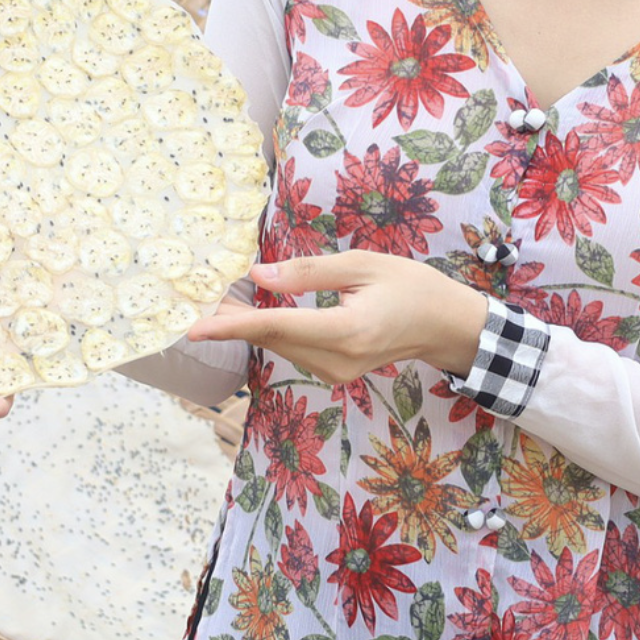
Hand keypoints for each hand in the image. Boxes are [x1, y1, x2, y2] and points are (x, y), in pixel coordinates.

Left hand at [190, 252, 487, 384]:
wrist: (445, 325)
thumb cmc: (411, 286)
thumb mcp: (362, 265)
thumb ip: (308, 272)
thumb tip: (258, 276)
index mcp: (345, 331)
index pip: (275, 327)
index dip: (231, 326)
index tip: (193, 328)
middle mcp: (337, 360)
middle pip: (272, 339)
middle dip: (237, 319)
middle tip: (215, 293)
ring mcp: (337, 373)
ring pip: (280, 347)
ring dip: (254, 326)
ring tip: (235, 300)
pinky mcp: (336, 375)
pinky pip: (295, 351)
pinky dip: (275, 333)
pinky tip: (265, 315)